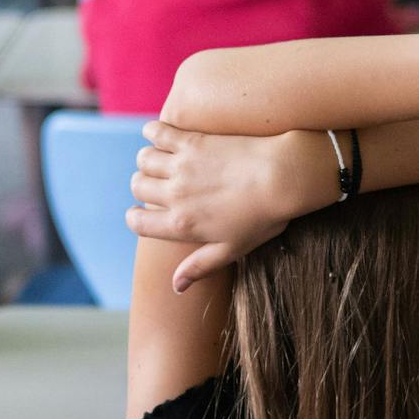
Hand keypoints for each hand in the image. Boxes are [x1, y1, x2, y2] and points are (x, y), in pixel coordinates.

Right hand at [127, 123, 334, 289]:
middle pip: (138, 187)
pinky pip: (157, 132)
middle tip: (159, 185)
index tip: (143, 214)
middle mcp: (175, 194)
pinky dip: (153, 131)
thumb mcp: (232, 250)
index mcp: (182, 224)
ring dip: (147, 161)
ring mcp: (182, 165)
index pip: (137, 223)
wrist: (282, 177)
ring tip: (161, 161)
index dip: (136, 218)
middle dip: (143, 187)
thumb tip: (175, 287)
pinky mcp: (192, 140)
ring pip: (143, 160)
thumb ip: (200, 266)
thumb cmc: (262, 217)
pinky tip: (158, 134)